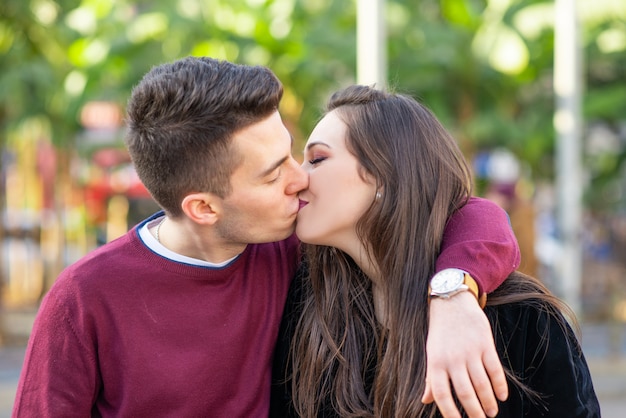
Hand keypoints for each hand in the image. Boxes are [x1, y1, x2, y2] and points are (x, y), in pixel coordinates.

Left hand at [423, 291, 507, 417]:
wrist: (451, 303)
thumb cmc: (440, 333)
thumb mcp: (431, 354)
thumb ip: (430, 378)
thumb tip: (425, 401)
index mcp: (435, 363)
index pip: (442, 395)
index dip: (450, 413)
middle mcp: (452, 359)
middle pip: (465, 394)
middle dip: (475, 413)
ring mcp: (470, 351)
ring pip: (482, 384)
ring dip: (488, 402)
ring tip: (491, 413)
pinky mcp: (485, 344)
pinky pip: (495, 369)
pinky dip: (500, 385)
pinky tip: (502, 396)